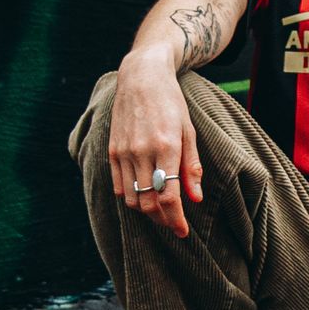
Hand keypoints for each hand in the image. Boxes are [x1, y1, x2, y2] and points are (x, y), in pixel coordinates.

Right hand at [108, 50, 205, 236]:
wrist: (141, 77)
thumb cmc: (171, 103)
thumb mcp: (188, 130)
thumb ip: (191, 166)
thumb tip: (196, 198)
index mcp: (166, 146)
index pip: (169, 196)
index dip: (175, 219)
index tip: (183, 232)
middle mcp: (142, 151)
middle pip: (149, 203)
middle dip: (162, 220)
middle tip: (173, 224)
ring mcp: (124, 152)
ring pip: (132, 199)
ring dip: (146, 211)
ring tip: (160, 212)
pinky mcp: (112, 150)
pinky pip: (118, 186)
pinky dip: (131, 198)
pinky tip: (143, 195)